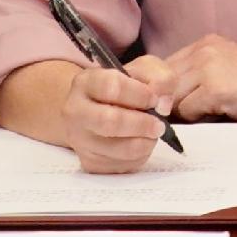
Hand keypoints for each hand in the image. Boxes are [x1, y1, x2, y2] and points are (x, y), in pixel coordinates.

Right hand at [40, 57, 178, 172]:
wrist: (102, 109)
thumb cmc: (127, 87)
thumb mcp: (145, 70)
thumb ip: (160, 79)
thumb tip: (162, 104)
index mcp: (85, 82)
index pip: (112, 88)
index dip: (140, 95)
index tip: (155, 100)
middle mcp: (74, 111)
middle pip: (109, 122)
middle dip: (142, 124)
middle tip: (160, 125)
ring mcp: (79, 140)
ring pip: (117, 149)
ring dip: (144, 142)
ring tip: (151, 133)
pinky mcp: (89, 162)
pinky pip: (120, 165)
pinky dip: (139, 157)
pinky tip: (139, 142)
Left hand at [138, 33, 236, 121]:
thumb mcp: (230, 71)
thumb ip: (199, 79)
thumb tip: (164, 105)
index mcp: (206, 43)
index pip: (160, 68)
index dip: (161, 91)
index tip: (169, 108)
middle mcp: (204, 50)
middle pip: (160, 84)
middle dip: (166, 104)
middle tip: (183, 120)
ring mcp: (209, 67)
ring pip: (170, 99)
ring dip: (182, 115)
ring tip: (205, 118)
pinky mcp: (217, 88)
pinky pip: (187, 113)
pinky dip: (198, 121)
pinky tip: (219, 117)